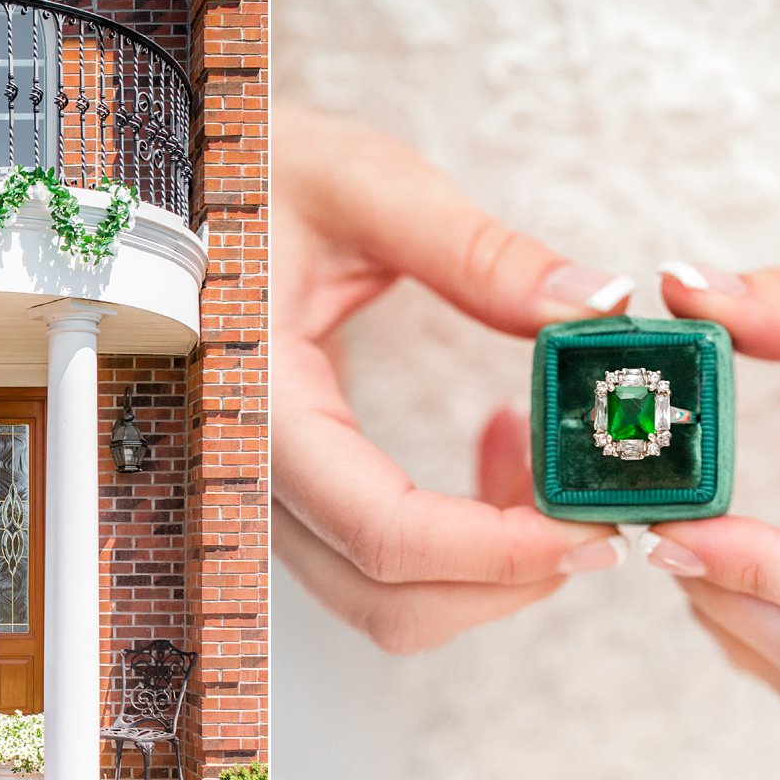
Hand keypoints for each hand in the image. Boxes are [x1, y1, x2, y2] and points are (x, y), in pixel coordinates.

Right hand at [272, 104, 634, 652]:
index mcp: (263, 403)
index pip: (385, 532)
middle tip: (604, 511)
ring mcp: (273, 492)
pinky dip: (461, 540)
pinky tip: (501, 446)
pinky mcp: (298, 487)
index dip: (499, 550)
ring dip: (489, 564)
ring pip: (389, 600)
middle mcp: (258, 472)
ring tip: (548, 459)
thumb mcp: (359, 186)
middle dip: (511, 578)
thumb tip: (592, 308)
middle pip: (393, 601)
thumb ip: (475, 249)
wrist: (175, 196)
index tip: (596, 525)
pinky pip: (381, 558)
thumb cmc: (246, 178)